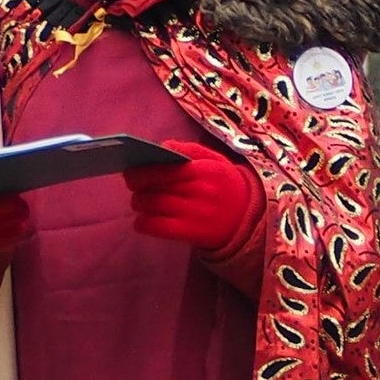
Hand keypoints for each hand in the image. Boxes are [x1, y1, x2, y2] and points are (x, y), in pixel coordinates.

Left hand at [125, 145, 263, 255]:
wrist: (249, 219)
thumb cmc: (225, 186)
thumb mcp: (216, 162)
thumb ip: (190, 150)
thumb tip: (163, 146)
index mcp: (206, 171)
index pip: (167, 168)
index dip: (143, 170)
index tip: (131, 171)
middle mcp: (202, 192)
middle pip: (157, 187)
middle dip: (138, 187)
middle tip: (134, 187)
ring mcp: (197, 214)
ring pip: (154, 206)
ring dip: (139, 204)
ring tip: (140, 202)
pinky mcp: (192, 233)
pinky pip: (158, 227)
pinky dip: (144, 224)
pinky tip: (142, 222)